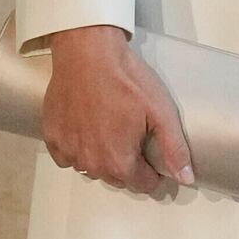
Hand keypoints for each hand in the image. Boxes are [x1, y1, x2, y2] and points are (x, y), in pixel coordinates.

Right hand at [36, 25, 190, 196]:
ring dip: (103, 158)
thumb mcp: (161, 112)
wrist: (87, 53)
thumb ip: (174, 149)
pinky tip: (86, 130)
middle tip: (133, 138)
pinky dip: (77, 149)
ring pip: (92, 169)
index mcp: (119, 162)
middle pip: (117, 178)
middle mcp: (91, 164)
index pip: (142, 184)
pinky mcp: (52, 137)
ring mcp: (68, 151)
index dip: (153, 173)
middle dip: (128, 166)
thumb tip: (186, 178)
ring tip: (111, 131)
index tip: (153, 158)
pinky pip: (67, 157)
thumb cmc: (125, 80)